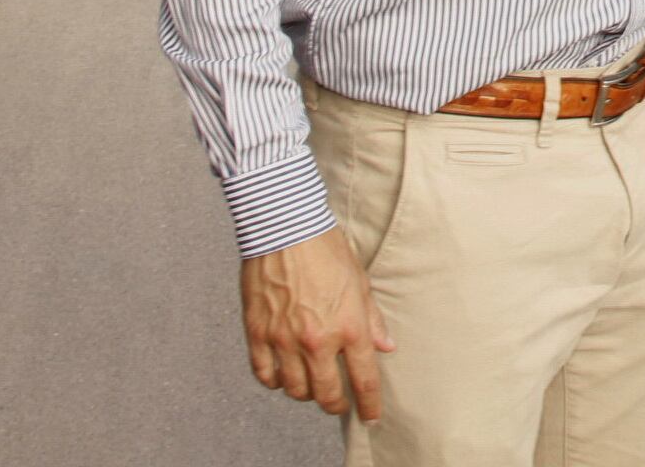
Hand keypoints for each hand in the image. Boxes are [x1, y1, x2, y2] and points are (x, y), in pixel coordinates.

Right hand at [239, 228, 392, 421]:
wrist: (286, 227)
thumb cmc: (327, 249)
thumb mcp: (360, 282)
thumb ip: (372, 319)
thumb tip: (386, 347)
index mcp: (349, 326)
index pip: (364, 379)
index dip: (369, 404)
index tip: (370, 416)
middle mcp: (318, 339)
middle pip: (327, 394)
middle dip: (336, 404)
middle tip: (339, 403)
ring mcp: (285, 339)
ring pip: (295, 389)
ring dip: (306, 392)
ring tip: (311, 384)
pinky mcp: (258, 333)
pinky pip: (265, 374)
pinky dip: (274, 381)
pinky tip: (282, 374)